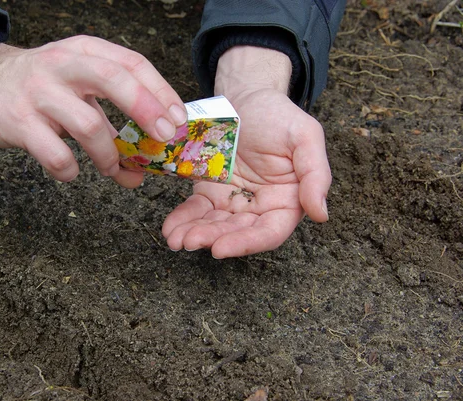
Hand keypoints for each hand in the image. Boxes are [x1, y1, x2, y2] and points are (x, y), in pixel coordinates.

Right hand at [0, 36, 186, 187]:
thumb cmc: (42, 88)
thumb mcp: (79, 91)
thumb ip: (112, 126)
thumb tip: (141, 170)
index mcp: (85, 52)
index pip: (133, 63)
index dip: (161, 92)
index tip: (179, 120)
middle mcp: (64, 65)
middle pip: (115, 80)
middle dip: (147, 110)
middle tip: (165, 139)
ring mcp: (40, 92)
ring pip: (88, 124)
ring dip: (108, 155)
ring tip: (111, 168)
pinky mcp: (18, 120)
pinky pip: (53, 152)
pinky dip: (69, 169)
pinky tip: (71, 172)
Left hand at [162, 46, 330, 257]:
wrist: (248, 97)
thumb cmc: (279, 116)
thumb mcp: (306, 137)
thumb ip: (316, 174)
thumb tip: (321, 213)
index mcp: (287, 201)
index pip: (269, 232)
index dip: (246, 243)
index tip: (220, 249)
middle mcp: (259, 207)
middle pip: (236, 232)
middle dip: (213, 239)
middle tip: (190, 241)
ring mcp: (232, 201)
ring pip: (214, 225)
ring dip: (194, 234)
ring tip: (174, 239)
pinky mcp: (210, 191)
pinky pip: (196, 209)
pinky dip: (183, 219)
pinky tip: (170, 228)